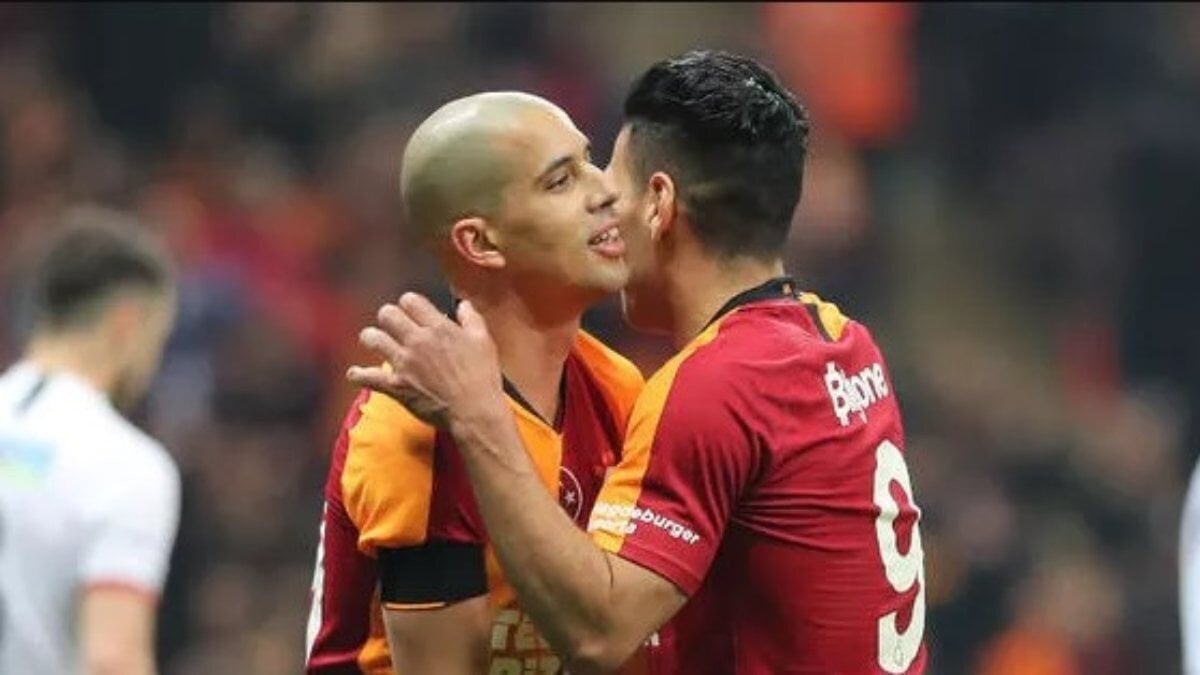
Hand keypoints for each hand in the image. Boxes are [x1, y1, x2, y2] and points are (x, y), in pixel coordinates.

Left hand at [347, 293, 505, 428]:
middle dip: (389, 318)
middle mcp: (417, 341)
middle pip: (387, 314)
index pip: (410, 300)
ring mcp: (404, 363)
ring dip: (372, 338)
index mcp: (438, 328)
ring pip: (371, 337)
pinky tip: (356, 373)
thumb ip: (471, 319)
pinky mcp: (395, 386)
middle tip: (393, 327)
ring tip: (375, 342)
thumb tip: (463, 305)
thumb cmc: (482, 377)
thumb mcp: (484, 341)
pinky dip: (358, 374)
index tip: (412, 313)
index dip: (409, 305)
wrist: (474, 412)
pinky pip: (366, 376)